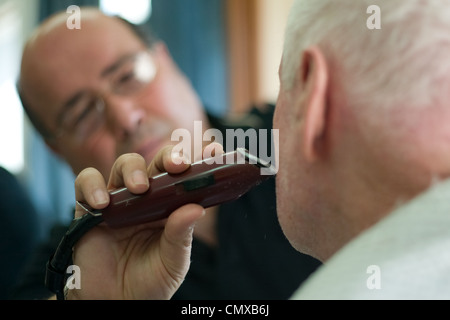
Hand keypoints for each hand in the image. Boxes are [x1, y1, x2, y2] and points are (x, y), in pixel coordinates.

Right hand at [69, 143, 220, 298]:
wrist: (116, 303)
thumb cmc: (150, 281)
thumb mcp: (173, 261)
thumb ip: (181, 235)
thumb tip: (195, 208)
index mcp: (170, 206)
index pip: (185, 176)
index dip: (200, 159)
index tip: (215, 150)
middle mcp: (146, 198)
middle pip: (156, 162)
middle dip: (168, 157)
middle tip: (177, 165)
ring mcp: (119, 201)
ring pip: (124, 165)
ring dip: (132, 169)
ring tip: (139, 189)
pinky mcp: (90, 209)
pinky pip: (86, 183)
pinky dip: (92, 186)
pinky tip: (103, 203)